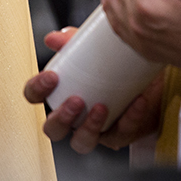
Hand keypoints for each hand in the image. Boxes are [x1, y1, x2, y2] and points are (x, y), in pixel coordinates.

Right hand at [23, 27, 161, 150]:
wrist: (145, 78)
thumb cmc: (110, 65)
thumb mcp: (90, 49)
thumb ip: (71, 42)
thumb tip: (54, 38)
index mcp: (58, 95)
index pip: (35, 97)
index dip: (37, 89)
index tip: (52, 76)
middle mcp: (72, 117)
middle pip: (53, 129)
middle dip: (62, 118)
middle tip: (76, 100)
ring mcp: (93, 130)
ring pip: (81, 142)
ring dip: (89, 128)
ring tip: (101, 107)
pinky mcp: (118, 136)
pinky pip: (121, 134)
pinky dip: (129, 118)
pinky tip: (137, 102)